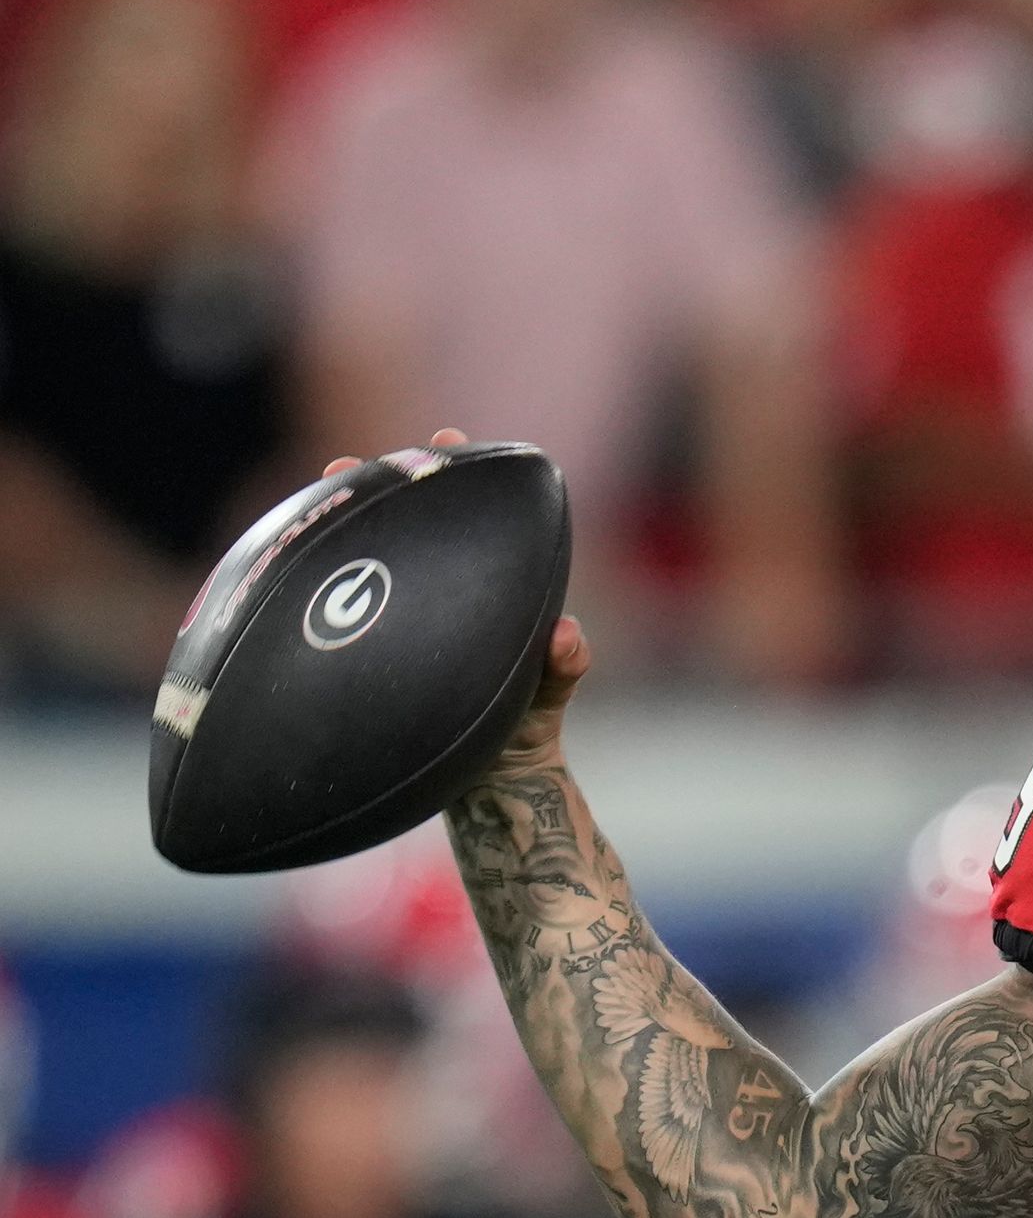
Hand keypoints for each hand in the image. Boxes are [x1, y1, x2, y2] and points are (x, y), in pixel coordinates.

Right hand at [325, 430, 595, 778]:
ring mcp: (398, 618)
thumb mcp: (549, 695)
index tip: (444, 439)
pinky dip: (314, 585)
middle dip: (383, 485)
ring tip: (319, 487)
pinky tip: (282, 563)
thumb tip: (567, 635)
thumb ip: (565, 667)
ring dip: (340, 522)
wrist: (488, 778)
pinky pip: (338, 611)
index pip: (469, 519)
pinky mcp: (368, 649)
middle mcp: (437, 594)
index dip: (456, 474)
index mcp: (481, 591)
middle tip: (355, 460)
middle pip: (409, 525)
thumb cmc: (525, 726)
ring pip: (366, 560)